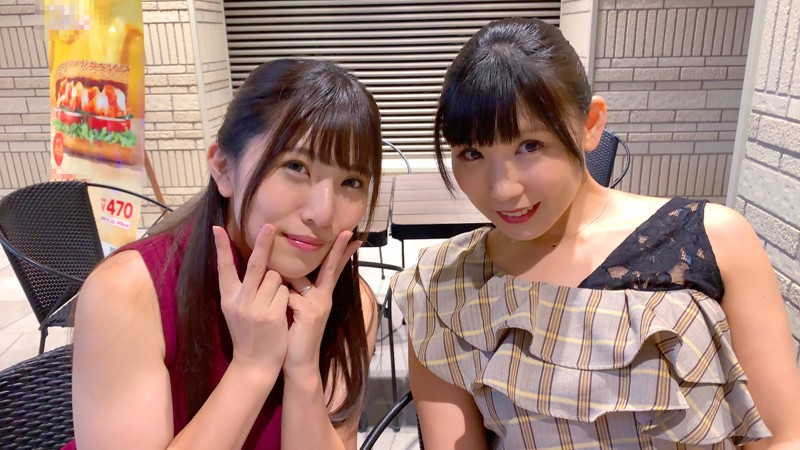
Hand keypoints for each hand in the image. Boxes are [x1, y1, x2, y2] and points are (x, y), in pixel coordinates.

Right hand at [213, 224, 288, 374]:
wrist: (254, 364)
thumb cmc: (247, 333)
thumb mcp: (235, 310)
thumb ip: (241, 288)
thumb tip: (253, 262)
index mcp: (228, 297)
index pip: (223, 267)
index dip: (220, 247)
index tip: (217, 227)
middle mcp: (240, 301)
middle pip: (255, 265)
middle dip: (263, 243)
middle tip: (269, 225)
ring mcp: (256, 308)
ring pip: (276, 277)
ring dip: (279, 284)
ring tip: (273, 303)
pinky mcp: (272, 315)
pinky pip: (285, 292)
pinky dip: (286, 298)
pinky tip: (280, 314)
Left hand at [282, 230, 361, 377]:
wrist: (298, 364)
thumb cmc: (293, 336)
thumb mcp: (295, 309)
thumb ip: (295, 291)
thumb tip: (284, 271)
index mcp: (322, 296)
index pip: (332, 269)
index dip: (342, 253)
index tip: (353, 237)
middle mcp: (324, 298)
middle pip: (330, 267)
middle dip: (339, 249)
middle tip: (349, 232)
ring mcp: (319, 304)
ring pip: (296, 279)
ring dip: (283, 285)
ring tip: (284, 306)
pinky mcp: (310, 312)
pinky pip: (288, 294)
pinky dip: (279, 301)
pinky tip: (281, 317)